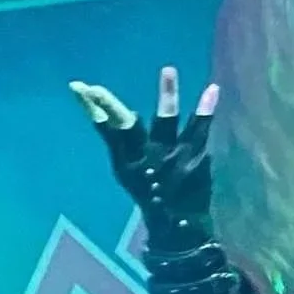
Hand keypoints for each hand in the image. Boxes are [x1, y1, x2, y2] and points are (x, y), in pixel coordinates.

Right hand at [69, 66, 218, 251]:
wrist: (178, 224)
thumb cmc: (149, 192)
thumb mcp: (126, 172)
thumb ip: (120, 144)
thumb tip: (106, 114)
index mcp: (126, 161)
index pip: (107, 130)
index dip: (93, 109)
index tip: (81, 87)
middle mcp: (145, 157)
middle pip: (127, 125)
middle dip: (111, 105)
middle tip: (98, 86)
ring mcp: (170, 156)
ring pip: (166, 121)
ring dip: (166, 95)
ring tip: (166, 69)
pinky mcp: (194, 157)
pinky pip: (200, 129)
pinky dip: (206, 109)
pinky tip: (212, 89)